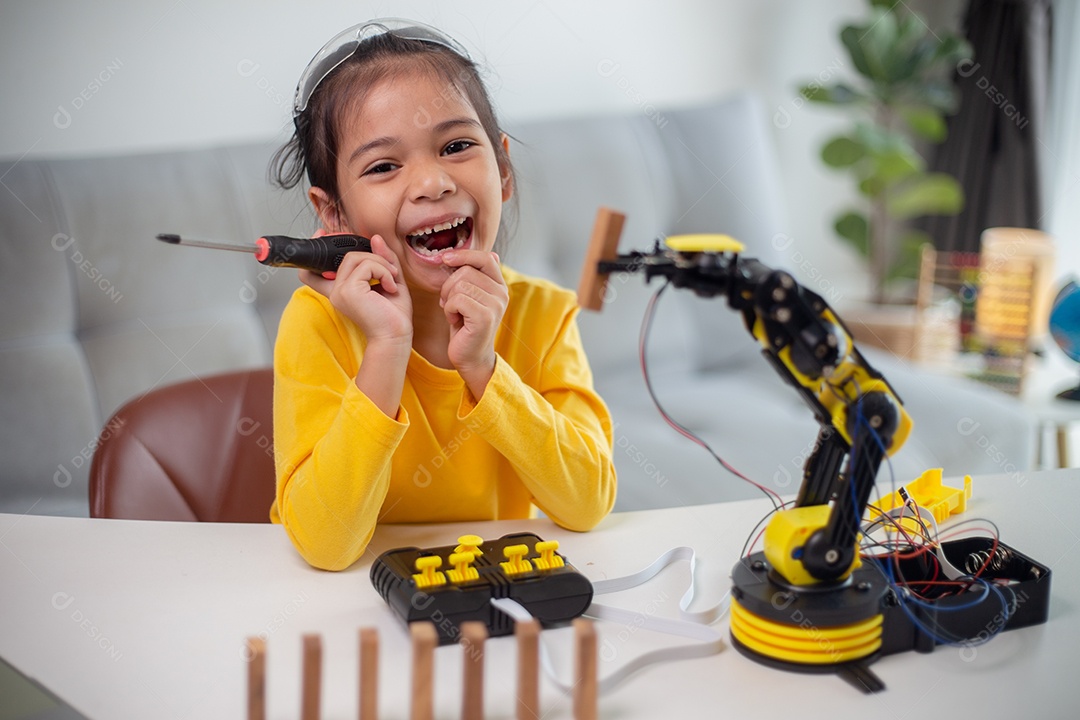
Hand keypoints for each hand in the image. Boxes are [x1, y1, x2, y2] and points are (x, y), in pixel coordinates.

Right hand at [300, 234, 412, 349]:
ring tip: (391, 281)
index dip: (317, 252)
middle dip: (373, 257)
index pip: (313, 272)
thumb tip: (375, 238)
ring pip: (356, 257)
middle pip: (346, 256)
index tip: (323, 234)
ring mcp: (339, 291)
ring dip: (380, 263)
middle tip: (390, 273)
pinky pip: (366, 265)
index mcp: (341, 291)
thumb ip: (382, 259)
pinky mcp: (348, 291)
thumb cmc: (394, 315)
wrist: (396, 336)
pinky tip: (390, 287)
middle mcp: (336, 291)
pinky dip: (383, 271)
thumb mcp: (390, 280)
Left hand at [439, 249, 506, 395]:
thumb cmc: (466, 325)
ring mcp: (495, 305)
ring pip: (460, 285)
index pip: (485, 257)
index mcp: (500, 285)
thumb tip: (494, 253)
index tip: (445, 259)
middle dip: (448, 285)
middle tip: (449, 302)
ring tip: (453, 313)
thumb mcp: (472, 296)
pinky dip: (448, 309)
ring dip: (448, 299)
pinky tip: (454, 320)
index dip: (463, 254)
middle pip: (466, 270)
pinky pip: (457, 299)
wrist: (470, 357)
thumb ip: (477, 276)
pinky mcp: (485, 317)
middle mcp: (502, 293)